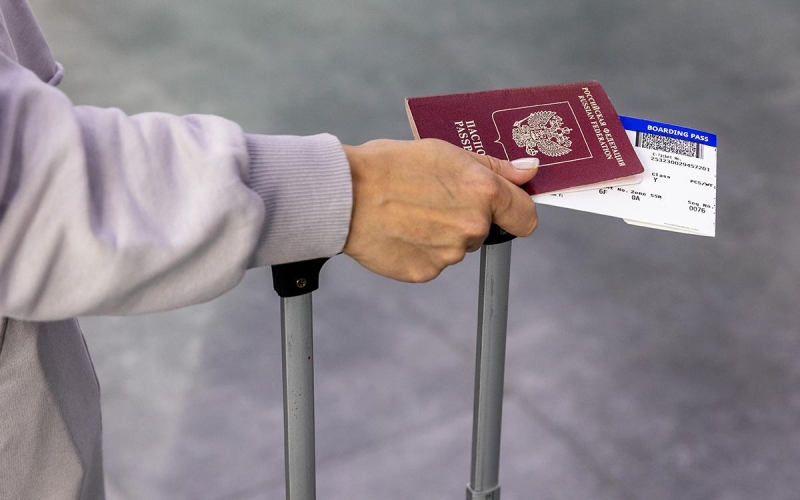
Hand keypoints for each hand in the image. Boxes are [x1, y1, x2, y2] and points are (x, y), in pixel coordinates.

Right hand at [342, 138, 538, 281]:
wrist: (345, 194)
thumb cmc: (390, 165)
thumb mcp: (445, 152)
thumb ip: (493, 167)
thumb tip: (529, 172)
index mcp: (484, 192)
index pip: (526, 216)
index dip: (516, 210)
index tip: (504, 208)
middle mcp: (473, 226)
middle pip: (484, 230)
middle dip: (465, 217)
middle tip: (430, 199)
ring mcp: (450, 254)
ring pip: (456, 247)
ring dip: (440, 234)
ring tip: (407, 214)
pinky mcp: (426, 272)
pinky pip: (432, 262)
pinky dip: (419, 250)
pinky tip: (398, 231)